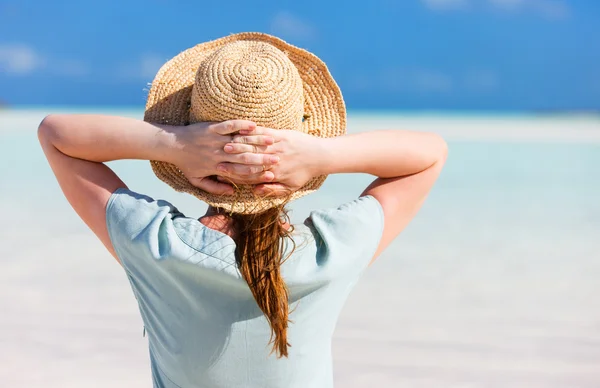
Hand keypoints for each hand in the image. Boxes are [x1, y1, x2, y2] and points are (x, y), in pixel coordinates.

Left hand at [165, 120, 279, 194]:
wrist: (171, 145)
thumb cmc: (185, 164)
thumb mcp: (197, 181)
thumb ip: (215, 189)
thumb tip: (231, 193)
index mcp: (217, 168)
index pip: (241, 172)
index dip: (257, 173)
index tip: (272, 174)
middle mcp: (219, 155)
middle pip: (244, 157)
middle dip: (262, 158)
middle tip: (278, 159)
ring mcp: (216, 140)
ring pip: (239, 142)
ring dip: (256, 141)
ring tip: (272, 142)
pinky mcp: (212, 128)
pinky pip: (229, 126)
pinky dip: (241, 125)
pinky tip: (254, 124)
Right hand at [218, 127, 325, 195]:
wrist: (319, 156)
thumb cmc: (303, 173)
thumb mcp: (290, 187)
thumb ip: (272, 191)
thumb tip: (255, 191)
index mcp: (273, 174)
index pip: (249, 174)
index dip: (233, 173)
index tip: (220, 171)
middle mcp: (272, 160)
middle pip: (248, 159)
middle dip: (231, 158)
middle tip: (216, 156)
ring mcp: (276, 146)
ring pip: (254, 145)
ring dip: (238, 144)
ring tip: (224, 143)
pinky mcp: (280, 134)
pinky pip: (263, 132)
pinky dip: (251, 131)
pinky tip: (240, 130)